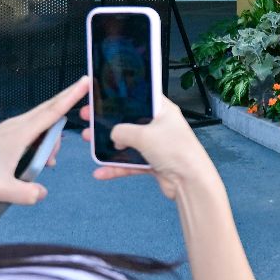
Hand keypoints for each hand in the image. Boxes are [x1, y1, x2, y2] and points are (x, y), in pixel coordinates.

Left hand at [0, 76, 87, 204]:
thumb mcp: (0, 191)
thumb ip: (26, 194)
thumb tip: (43, 192)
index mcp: (19, 135)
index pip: (52, 113)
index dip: (71, 97)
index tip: (86, 82)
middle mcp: (16, 126)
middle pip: (49, 110)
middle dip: (67, 106)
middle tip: (81, 99)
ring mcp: (11, 127)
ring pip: (42, 122)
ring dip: (51, 138)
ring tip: (47, 163)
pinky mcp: (7, 132)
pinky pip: (33, 128)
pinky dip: (42, 139)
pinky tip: (39, 158)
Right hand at [81, 95, 222, 200]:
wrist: (190, 182)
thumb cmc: (176, 151)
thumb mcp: (143, 135)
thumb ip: (122, 131)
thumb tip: (112, 134)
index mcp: (163, 110)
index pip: (139, 98)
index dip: (119, 97)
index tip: (100, 97)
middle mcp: (160, 126)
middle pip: (129, 121)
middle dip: (108, 122)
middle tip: (88, 119)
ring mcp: (156, 145)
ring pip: (127, 143)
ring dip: (108, 144)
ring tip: (89, 141)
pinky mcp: (153, 163)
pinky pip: (130, 163)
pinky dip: (116, 167)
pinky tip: (101, 172)